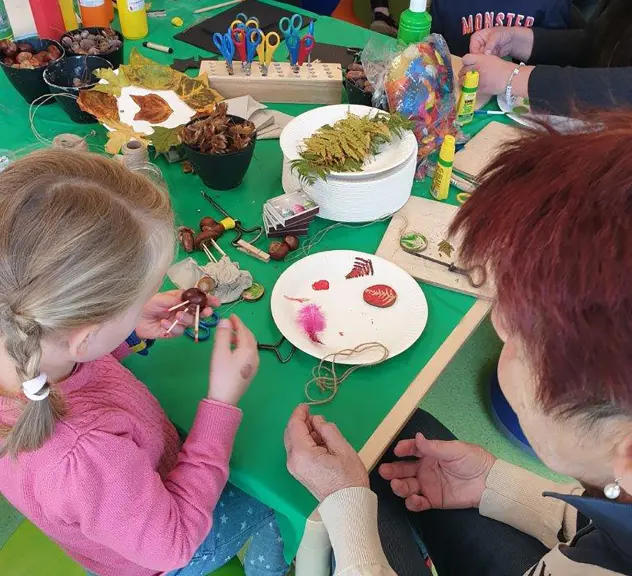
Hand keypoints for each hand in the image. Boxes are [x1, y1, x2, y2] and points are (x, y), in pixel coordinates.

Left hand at [136, 290, 218, 339]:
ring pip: (190, 322)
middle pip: (199, 312)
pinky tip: (163, 324)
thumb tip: (188, 298)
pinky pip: (179, 331)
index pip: (198, 299)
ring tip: (177, 316)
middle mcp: (182, 310)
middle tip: (206, 312)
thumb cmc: (146, 304)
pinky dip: (172, 327)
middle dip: (204, 312)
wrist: (134, 319)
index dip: (208, 300)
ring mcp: (178, 322)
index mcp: (181, 299)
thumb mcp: (159, 298)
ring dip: (186, 319)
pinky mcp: (173, 332)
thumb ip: (174, 298)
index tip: (215, 302)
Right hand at [208, 315, 258, 405]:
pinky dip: (243, 346)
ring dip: (242, 337)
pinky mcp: (251, 372)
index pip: (244, 331)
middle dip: (241, 329)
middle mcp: (255, 355)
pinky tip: (233, 350)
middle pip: (249, 337)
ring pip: (250, 345)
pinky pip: (249, 353)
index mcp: (248, 349)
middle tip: (230, 323)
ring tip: (229, 336)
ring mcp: (254, 365)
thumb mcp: (219, 352)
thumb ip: (223, 334)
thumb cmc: (221, 374)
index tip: (231, 315)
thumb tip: (225, 320)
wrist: (225, 399)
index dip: (237, 322)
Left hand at [285, 405, 368, 501]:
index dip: (299, 413)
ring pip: (293, 442)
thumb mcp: (342, 448)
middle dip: (301, 422)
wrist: (347, 506)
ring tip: (322, 430)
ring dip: (304, 432)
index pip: (294, 426)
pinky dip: (305, 442)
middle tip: (316, 417)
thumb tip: (317, 420)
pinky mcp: (299, 472)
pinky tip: (320, 441)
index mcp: (302, 453)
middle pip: (290, 433)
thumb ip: (327, 430)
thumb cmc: (348, 477)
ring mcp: (294, 468)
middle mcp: (293, 460)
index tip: (307, 405)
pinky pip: (298, 451)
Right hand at [378, 433, 495, 511]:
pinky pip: (419, 503)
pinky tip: (413, 499)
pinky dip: (413, 503)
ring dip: (400, 486)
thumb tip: (417, 437)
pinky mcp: (434, 500)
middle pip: (404, 470)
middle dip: (393, 470)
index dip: (404, 449)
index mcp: (430, 454)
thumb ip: (434, 447)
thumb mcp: (454, 449)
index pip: (412, 450)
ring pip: (408, 486)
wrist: (489, 482)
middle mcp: (425, 469)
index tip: (397, 450)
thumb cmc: (472, 460)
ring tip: (396, 485)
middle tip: (384, 471)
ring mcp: (428, 485)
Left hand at [460, 54, 519, 95]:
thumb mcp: (491, 59)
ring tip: (466, 82)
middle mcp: (477, 68)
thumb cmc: (503, 68)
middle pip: (462, 70)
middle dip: (463, 73)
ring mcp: (477, 79)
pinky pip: (468, 89)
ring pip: (463, 81)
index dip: (466, 62)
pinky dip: (468, 89)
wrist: (510, 78)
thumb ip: (480, 60)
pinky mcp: (479, 89)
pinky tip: (471, 88)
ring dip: (463, 81)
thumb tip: (473, 64)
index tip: (467, 65)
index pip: (465, 59)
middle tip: (465, 75)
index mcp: (480, 59)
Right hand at [469, 27, 532, 61]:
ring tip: (490, 63)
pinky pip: (484, 63)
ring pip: (478, 60)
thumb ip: (490, 45)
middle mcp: (477, 45)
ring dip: (483, 62)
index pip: (472, 48)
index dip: (475, 54)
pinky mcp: (486, 58)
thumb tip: (485, 53)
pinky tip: (491, 65)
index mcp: (476, 37)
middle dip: (479, 59)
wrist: (512, 40)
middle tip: (485, 62)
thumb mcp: (496, 36)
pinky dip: (487, 64)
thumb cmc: (504, 33)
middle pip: (474, 55)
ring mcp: (481, 52)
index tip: (481, 59)